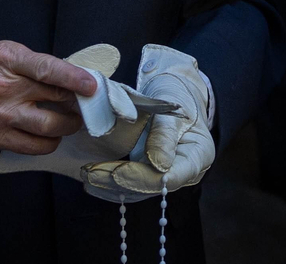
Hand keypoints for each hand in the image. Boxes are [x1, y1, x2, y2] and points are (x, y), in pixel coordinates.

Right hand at [0, 44, 173, 182]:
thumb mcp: (3, 53)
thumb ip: (34, 65)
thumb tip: (72, 79)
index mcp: (6, 59)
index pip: (47, 69)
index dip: (74, 78)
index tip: (93, 85)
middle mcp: (2, 87)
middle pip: (55, 99)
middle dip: (77, 103)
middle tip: (86, 103)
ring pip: (50, 127)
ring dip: (68, 125)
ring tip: (70, 120)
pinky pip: (34, 146)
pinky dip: (49, 141)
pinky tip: (50, 133)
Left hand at [83, 45, 214, 201]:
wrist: (173, 95)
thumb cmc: (176, 97)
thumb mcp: (172, 109)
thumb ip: (165, 136)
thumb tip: (159, 166)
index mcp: (198, 156)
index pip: (172, 176)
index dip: (144, 178)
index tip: (118, 172)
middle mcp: (184, 172)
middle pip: (152, 185)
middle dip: (120, 181)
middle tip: (92, 173)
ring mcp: (167, 175)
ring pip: (138, 190)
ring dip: (110, 185)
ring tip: (87, 175)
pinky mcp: (151, 174)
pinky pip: (131, 185)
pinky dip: (111, 184)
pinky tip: (92, 179)